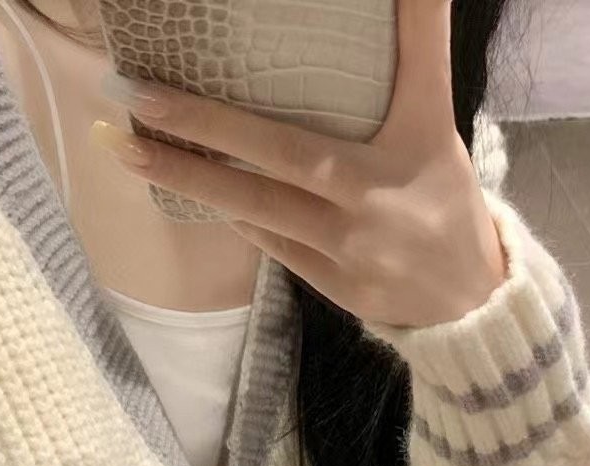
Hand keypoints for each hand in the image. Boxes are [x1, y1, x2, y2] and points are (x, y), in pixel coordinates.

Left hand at [92, 0, 505, 328]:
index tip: (160, 86)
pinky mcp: (327, 290)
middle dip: (186, 141)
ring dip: (190, 182)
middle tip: (117, 101)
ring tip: (127, 146)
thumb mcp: (435, 115)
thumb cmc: (445, 195)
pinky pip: (269, 245)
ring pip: (253, 216)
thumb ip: (420, 43)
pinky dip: (235, 214)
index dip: (225, 117)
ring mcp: (336, 260)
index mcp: (376, 170)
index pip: (290, 141)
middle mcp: (352, 217)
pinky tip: (192, 185)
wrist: (471, 298)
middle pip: (258, 179)